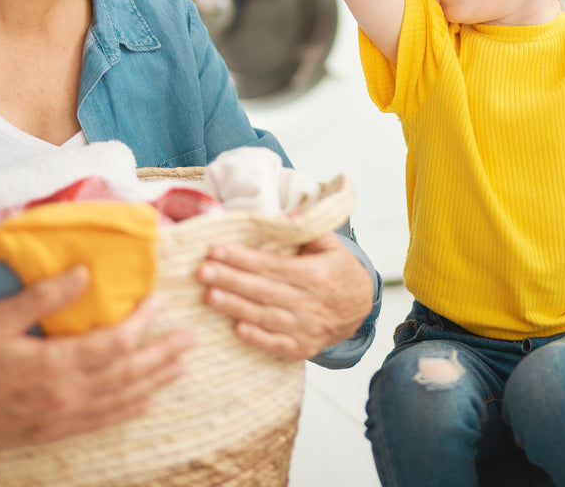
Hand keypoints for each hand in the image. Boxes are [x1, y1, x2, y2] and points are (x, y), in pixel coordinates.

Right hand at [0, 267, 191, 448]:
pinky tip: (145, 401)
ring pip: (120, 400)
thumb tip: (84, 272)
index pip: (114, 343)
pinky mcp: (50, 433)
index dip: (142, 322)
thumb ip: (43, 296)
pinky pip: (100, 422)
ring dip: (153, 382)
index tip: (159, 301)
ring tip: (180, 366)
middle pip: (127, 374)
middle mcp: (63, 396)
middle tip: (191, 338)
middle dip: (162, 354)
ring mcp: (59, 418)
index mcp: (53, 365)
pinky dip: (127, 410)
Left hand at [196, 231, 374, 360]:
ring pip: (265, 316)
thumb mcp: (333, 246)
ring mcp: (307, 329)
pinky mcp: (302, 349)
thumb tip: (283, 215)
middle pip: (264, 290)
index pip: (273, 265)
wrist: (361, 311)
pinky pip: (275, 344)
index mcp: (317, 275)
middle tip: (203, 271)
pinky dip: (256, 337)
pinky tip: (235, 327)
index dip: (244, 258)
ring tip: (209, 296)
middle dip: (230, 280)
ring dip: (235, 307)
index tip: (217, 250)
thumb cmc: (340, 273)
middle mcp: (311, 303)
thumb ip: (308, 229)